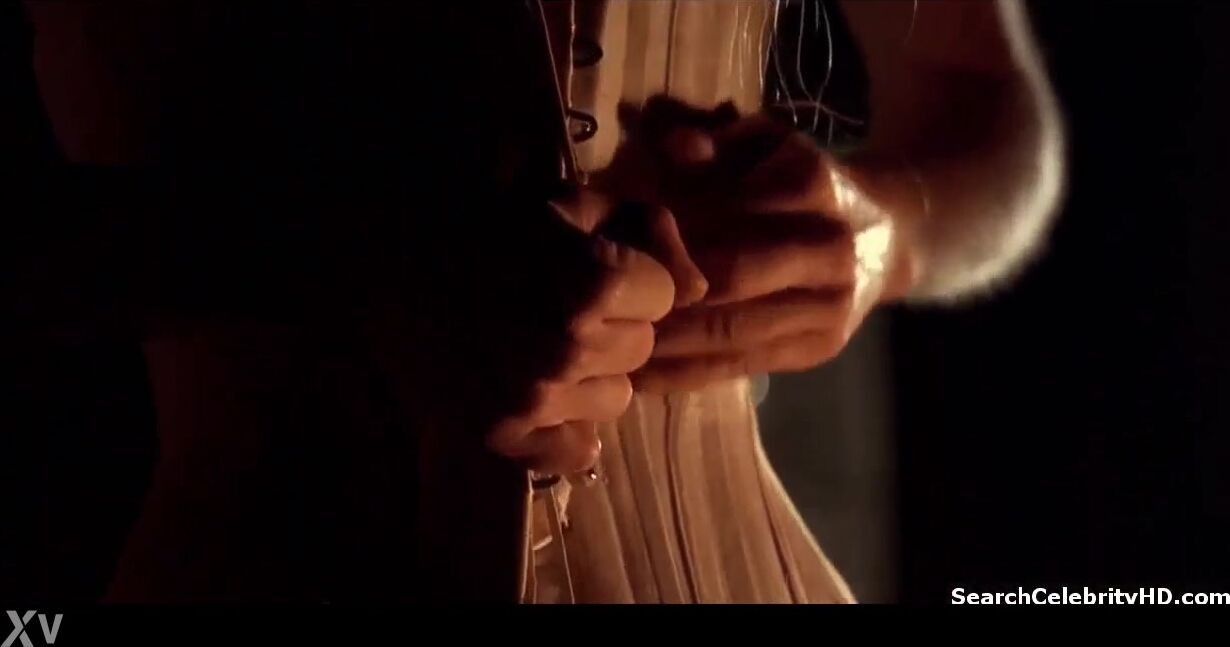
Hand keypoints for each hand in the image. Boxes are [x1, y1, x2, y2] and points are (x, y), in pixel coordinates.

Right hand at [485, 189, 705, 473]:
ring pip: (613, 398)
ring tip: (538, 341)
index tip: (587, 265)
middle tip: (556, 302)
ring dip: (590, 374)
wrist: (387, 262)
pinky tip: (532, 395)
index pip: (663, 297)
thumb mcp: (575, 202)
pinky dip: (562, 429)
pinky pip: (575, 449)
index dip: (633, 277)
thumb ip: (652, 232)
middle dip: (614, 325)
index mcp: (592, 282)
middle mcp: (568, 347)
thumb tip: (698, 290)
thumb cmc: (489, 222)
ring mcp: (534, 398)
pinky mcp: (503, 435)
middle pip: (640, 349)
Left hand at [601, 97, 911, 393]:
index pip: (723, 216)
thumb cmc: (805, 183)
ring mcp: (830, 306)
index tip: (609, 253)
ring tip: (607, 347)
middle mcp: (826, 248)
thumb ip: (719, 140)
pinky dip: (688, 375)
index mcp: (810, 185)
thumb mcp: (771, 143)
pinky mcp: (821, 348)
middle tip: (597, 307)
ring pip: (731, 332)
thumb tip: (673, 147)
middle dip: (658, 296)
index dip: (664, 239)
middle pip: (726, 279)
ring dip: (664, 345)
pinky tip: (643, 377)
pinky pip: (744, 366)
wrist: (891, 235)